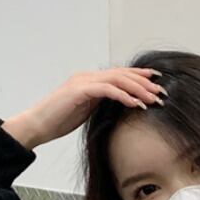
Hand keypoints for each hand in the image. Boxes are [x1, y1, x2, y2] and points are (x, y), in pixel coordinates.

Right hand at [2, 68, 164, 149]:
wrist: (38, 125)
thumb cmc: (59, 121)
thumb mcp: (85, 113)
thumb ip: (101, 106)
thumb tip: (118, 110)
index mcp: (90, 81)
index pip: (119, 75)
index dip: (139, 77)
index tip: (156, 82)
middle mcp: (88, 77)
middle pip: (122, 74)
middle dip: (144, 82)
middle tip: (161, 93)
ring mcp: (83, 82)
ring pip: (117, 79)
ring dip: (137, 89)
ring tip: (152, 99)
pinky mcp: (79, 91)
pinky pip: (106, 89)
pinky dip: (123, 95)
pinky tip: (135, 103)